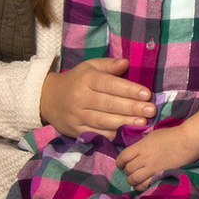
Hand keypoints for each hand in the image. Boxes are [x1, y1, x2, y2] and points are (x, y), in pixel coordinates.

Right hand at [40, 58, 155, 138]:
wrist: (47, 98)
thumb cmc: (76, 80)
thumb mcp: (89, 66)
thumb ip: (108, 65)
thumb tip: (126, 63)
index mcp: (87, 79)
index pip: (110, 84)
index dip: (129, 90)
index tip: (147, 94)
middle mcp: (81, 98)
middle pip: (109, 104)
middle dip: (132, 107)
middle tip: (151, 110)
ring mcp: (77, 116)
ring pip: (103, 120)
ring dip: (124, 122)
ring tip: (143, 122)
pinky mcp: (75, 130)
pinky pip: (95, 134)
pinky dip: (111, 135)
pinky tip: (125, 133)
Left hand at [116, 128, 178, 189]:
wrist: (188, 141)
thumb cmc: (171, 135)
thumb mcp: (153, 135)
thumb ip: (141, 144)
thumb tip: (133, 152)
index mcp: (141, 146)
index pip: (122, 157)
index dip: (119, 162)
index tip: (121, 164)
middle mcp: (144, 158)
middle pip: (128, 170)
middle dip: (127, 171)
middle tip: (132, 170)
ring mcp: (152, 168)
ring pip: (134, 180)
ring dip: (133, 180)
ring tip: (136, 178)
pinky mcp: (159, 175)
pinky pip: (144, 185)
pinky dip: (141, 186)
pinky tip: (143, 183)